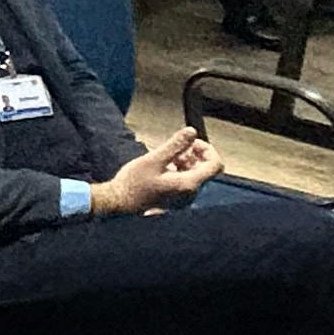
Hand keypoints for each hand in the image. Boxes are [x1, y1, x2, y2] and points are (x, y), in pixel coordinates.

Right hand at [92, 126, 218, 217]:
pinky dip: (180, 170)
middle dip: (195, 154)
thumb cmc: (133, 184)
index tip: (192, 142)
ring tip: (168, 155)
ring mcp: (183, 199)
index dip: (208, 149)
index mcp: (188, 185)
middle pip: (206, 169)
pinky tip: (164, 165)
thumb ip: (175, 145)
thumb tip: (192, 131)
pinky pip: (186, 182)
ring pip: (196, 174)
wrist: (118, 203)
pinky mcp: (175, 200)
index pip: (215, 165)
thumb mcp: (153, 159)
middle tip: (177, 146)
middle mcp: (189, 195)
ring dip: (186, 161)